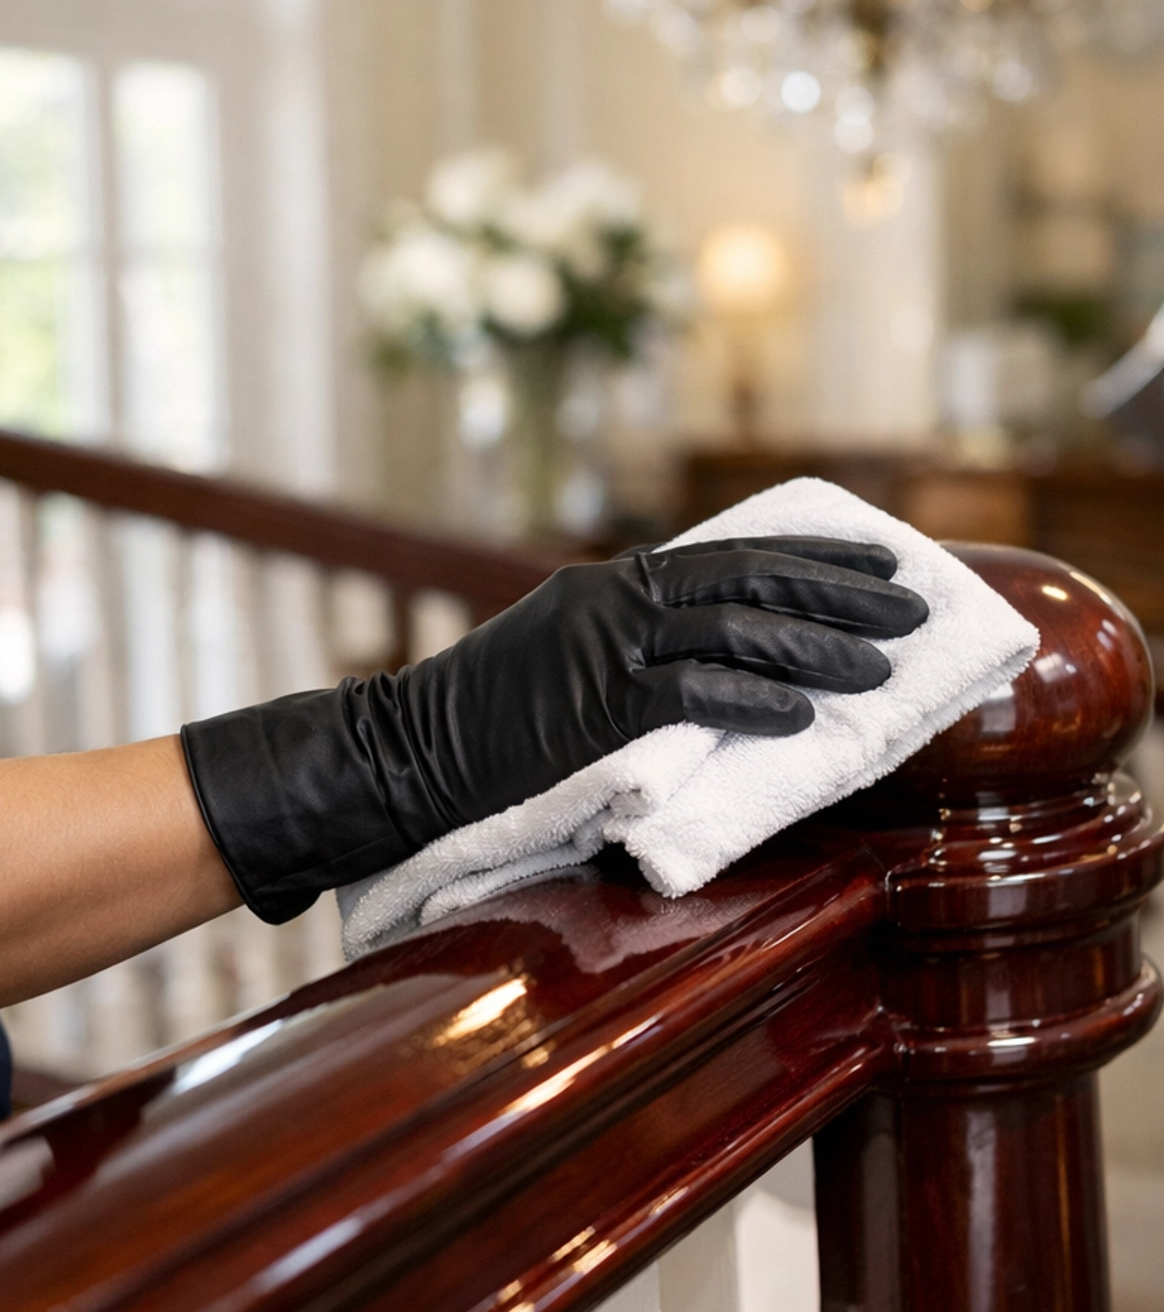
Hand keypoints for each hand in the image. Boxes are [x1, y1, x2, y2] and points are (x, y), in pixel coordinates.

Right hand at [182, 535, 928, 922]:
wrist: (396, 756)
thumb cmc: (482, 730)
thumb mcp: (563, 665)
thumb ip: (636, 654)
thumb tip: (720, 668)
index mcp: (611, 585)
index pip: (734, 556)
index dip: (815, 557)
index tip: (882, 563)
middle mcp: (613, 601)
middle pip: (750, 580)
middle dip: (841, 593)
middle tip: (914, 607)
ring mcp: (602, 649)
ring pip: (734, 630)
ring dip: (819, 647)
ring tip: (885, 667)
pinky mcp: (591, 705)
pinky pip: (690, 693)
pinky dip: (753, 699)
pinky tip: (805, 714)